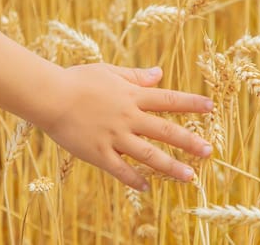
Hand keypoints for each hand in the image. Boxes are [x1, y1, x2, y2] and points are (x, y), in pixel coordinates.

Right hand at [39, 63, 213, 190]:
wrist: (49, 96)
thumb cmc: (77, 80)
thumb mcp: (109, 72)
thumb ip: (135, 76)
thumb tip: (159, 73)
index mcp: (132, 95)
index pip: (168, 99)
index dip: (191, 103)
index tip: (210, 107)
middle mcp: (128, 117)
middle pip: (165, 130)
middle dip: (189, 141)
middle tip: (208, 151)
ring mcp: (114, 136)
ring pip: (148, 154)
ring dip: (171, 166)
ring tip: (190, 177)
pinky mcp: (98, 152)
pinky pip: (120, 169)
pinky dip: (133, 179)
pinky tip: (147, 187)